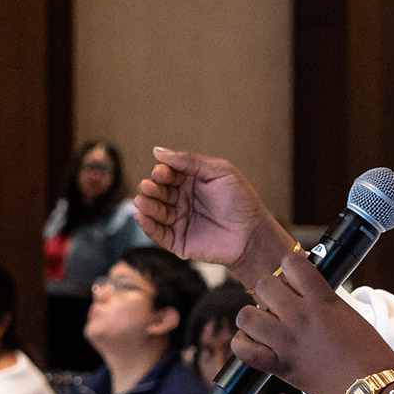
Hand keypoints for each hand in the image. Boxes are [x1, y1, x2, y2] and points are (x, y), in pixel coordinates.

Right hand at [134, 149, 295, 286]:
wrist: (252, 233)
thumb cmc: (240, 200)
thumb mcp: (219, 171)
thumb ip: (190, 160)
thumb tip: (157, 151)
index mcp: (191, 182)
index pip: (168, 174)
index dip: (162, 173)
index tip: (160, 173)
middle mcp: (182, 200)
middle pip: (159, 192)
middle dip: (151, 189)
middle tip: (149, 187)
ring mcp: (179, 221)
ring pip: (155, 212)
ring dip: (147, 206)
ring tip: (142, 200)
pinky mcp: (178, 241)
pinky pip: (158, 234)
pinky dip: (148, 226)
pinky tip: (141, 217)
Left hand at [232, 253, 393, 393]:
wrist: (371, 389)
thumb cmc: (369, 353)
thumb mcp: (349, 314)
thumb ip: (323, 299)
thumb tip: (302, 292)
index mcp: (322, 300)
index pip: (292, 263)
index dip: (291, 266)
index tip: (295, 276)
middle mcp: (300, 317)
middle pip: (264, 285)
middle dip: (270, 290)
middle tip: (280, 302)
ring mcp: (287, 342)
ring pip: (246, 316)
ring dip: (253, 316)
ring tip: (265, 322)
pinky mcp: (280, 367)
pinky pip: (244, 351)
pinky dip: (243, 344)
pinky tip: (254, 341)